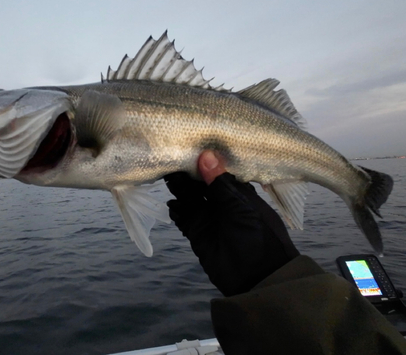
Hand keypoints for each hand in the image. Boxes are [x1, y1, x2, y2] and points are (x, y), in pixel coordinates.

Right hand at [165, 151, 299, 296]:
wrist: (258, 277)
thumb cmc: (257, 236)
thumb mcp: (240, 206)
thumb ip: (220, 182)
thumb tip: (206, 154)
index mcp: (237, 191)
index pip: (216, 170)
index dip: (203, 160)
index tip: (187, 145)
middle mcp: (221, 201)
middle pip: (199, 183)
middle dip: (186, 173)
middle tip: (169, 159)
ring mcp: (208, 217)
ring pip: (189, 198)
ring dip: (178, 189)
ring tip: (164, 177)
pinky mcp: (197, 233)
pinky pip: (183, 218)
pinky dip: (176, 211)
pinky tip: (171, 205)